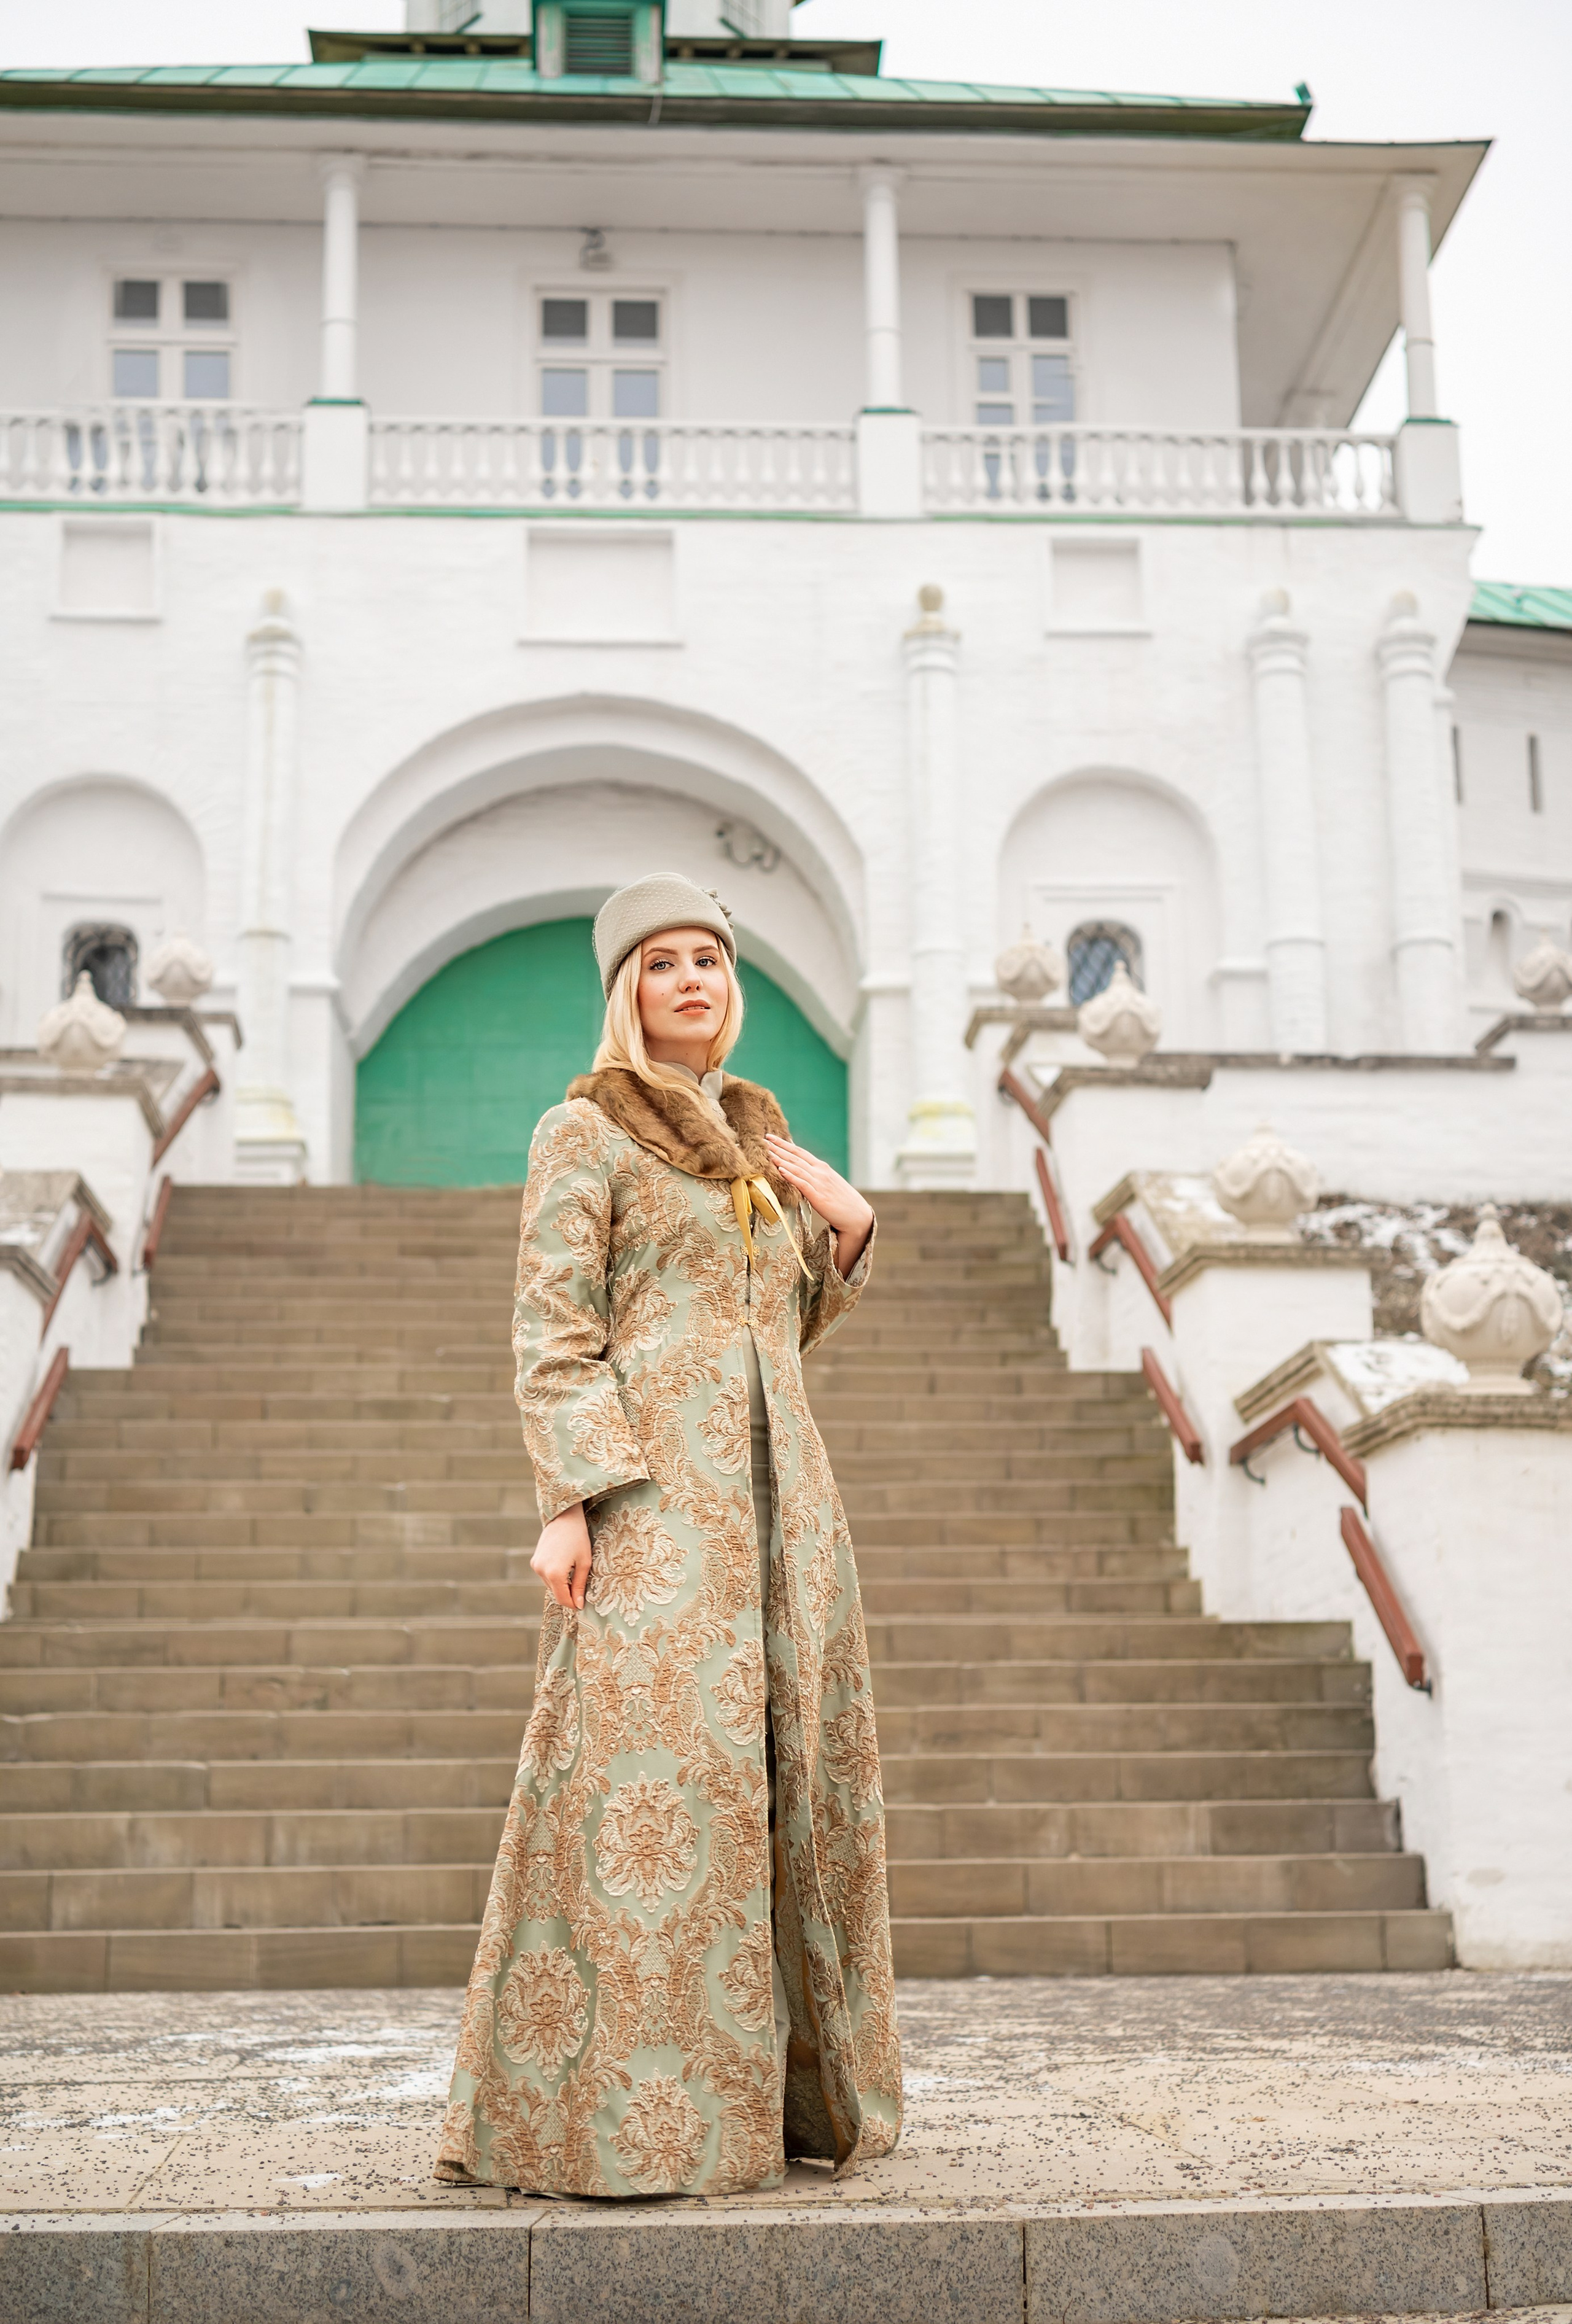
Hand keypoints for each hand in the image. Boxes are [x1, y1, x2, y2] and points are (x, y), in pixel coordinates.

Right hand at [532, 1501, 591, 1610]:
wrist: (564, 1517)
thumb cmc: (578, 1538)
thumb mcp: (584, 1563)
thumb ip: (580, 1585)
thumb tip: (579, 1605)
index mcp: (555, 1573)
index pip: (563, 1599)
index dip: (573, 1604)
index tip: (582, 1604)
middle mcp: (541, 1571)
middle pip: (556, 1593)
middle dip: (568, 1593)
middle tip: (581, 1586)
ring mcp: (536, 1566)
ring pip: (550, 1585)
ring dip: (561, 1584)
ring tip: (573, 1570)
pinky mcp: (534, 1561)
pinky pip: (545, 1576)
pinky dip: (555, 1576)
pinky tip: (564, 1564)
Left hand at [762, 1134, 873, 1276]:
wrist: (857, 1215)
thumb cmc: (842, 1201)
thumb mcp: (829, 1183)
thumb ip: (816, 1176)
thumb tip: (802, 1172)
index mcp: (822, 1168)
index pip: (800, 1152)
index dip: (785, 1144)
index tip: (771, 1137)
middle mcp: (820, 1172)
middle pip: (796, 1157)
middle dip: (778, 1148)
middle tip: (764, 1140)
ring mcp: (819, 1183)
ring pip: (797, 1168)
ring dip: (781, 1159)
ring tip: (768, 1152)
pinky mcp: (818, 1197)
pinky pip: (802, 1184)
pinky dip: (791, 1176)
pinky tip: (780, 1170)